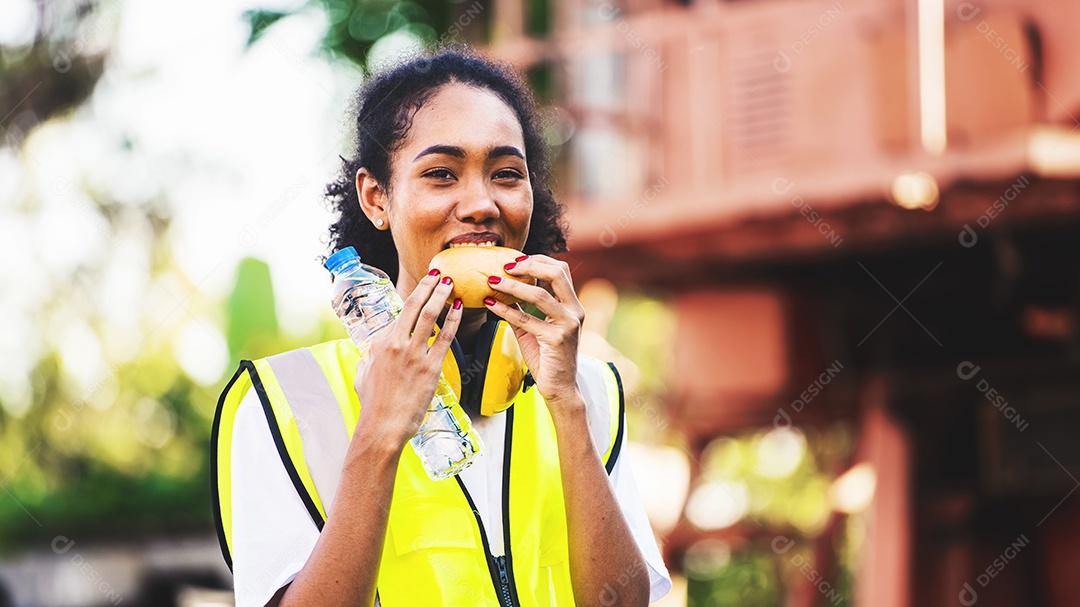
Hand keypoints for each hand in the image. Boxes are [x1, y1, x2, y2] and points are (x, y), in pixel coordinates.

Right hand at [353, 271, 461, 445]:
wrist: (382, 427)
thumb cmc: (373, 405)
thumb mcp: (363, 374)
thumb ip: (371, 357)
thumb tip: (374, 351)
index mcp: (380, 343)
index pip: (399, 314)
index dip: (415, 297)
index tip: (424, 287)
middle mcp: (396, 344)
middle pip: (414, 305)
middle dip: (428, 285)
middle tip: (439, 273)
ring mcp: (414, 355)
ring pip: (430, 315)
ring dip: (441, 295)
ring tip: (451, 283)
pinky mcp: (430, 368)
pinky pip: (446, 338)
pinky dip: (453, 320)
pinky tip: (459, 308)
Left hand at [483, 255, 585, 408]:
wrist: (559, 388)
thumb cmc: (546, 357)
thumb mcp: (535, 328)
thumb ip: (523, 308)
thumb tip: (501, 289)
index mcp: (573, 304)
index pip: (561, 270)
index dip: (538, 260)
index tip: (515, 260)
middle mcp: (575, 311)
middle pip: (556, 273)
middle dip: (529, 265)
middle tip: (505, 265)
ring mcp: (568, 324)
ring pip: (540, 294)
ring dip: (512, 285)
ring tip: (491, 281)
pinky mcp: (556, 339)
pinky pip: (526, 319)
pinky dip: (505, 309)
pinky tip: (490, 304)